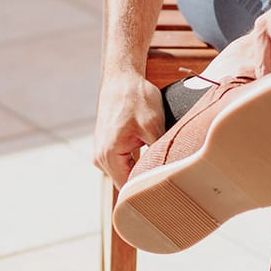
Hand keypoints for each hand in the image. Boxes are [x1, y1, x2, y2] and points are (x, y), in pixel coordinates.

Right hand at [93, 72, 164, 188]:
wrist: (122, 78)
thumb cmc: (136, 97)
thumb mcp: (154, 125)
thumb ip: (158, 153)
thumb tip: (170, 173)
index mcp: (108, 156)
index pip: (129, 189)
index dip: (148, 192)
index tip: (166, 193)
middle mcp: (100, 158)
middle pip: (127, 182)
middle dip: (146, 179)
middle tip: (169, 178)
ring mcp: (101, 153)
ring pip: (126, 172)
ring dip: (142, 168)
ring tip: (160, 161)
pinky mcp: (107, 146)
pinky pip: (123, 162)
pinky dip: (137, 160)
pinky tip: (150, 151)